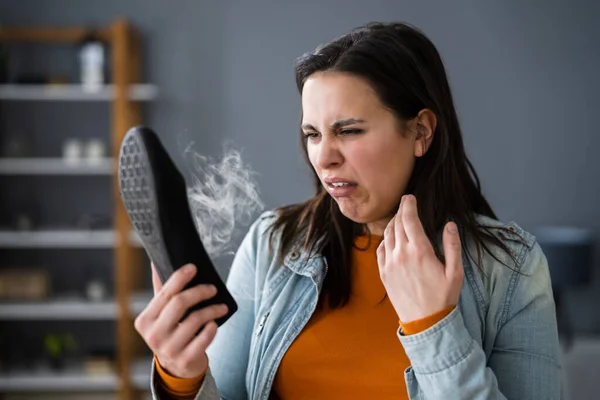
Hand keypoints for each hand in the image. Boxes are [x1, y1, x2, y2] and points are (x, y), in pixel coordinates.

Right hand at [134, 263, 228, 377]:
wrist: (176, 366)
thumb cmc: (170, 332)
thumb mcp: (160, 314)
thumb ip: (160, 290)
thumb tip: (156, 262)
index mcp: (145, 320)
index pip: (164, 293)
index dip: (180, 278)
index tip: (193, 267)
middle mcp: (154, 335)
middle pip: (179, 303)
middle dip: (199, 291)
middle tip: (212, 288)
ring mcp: (169, 349)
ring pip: (195, 319)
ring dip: (212, 309)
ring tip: (221, 306)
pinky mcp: (185, 360)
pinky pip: (204, 338)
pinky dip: (212, 328)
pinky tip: (214, 323)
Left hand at [376, 195, 463, 322]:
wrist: (425, 322)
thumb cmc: (442, 298)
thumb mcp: (455, 272)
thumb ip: (452, 246)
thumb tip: (450, 224)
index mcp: (420, 251)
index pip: (409, 219)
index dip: (408, 205)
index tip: (409, 197)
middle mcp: (401, 254)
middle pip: (397, 224)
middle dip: (401, 212)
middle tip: (407, 206)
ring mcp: (389, 263)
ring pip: (387, 234)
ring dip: (393, 223)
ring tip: (400, 220)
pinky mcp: (383, 272)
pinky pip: (381, 249)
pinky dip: (386, 239)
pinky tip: (392, 238)